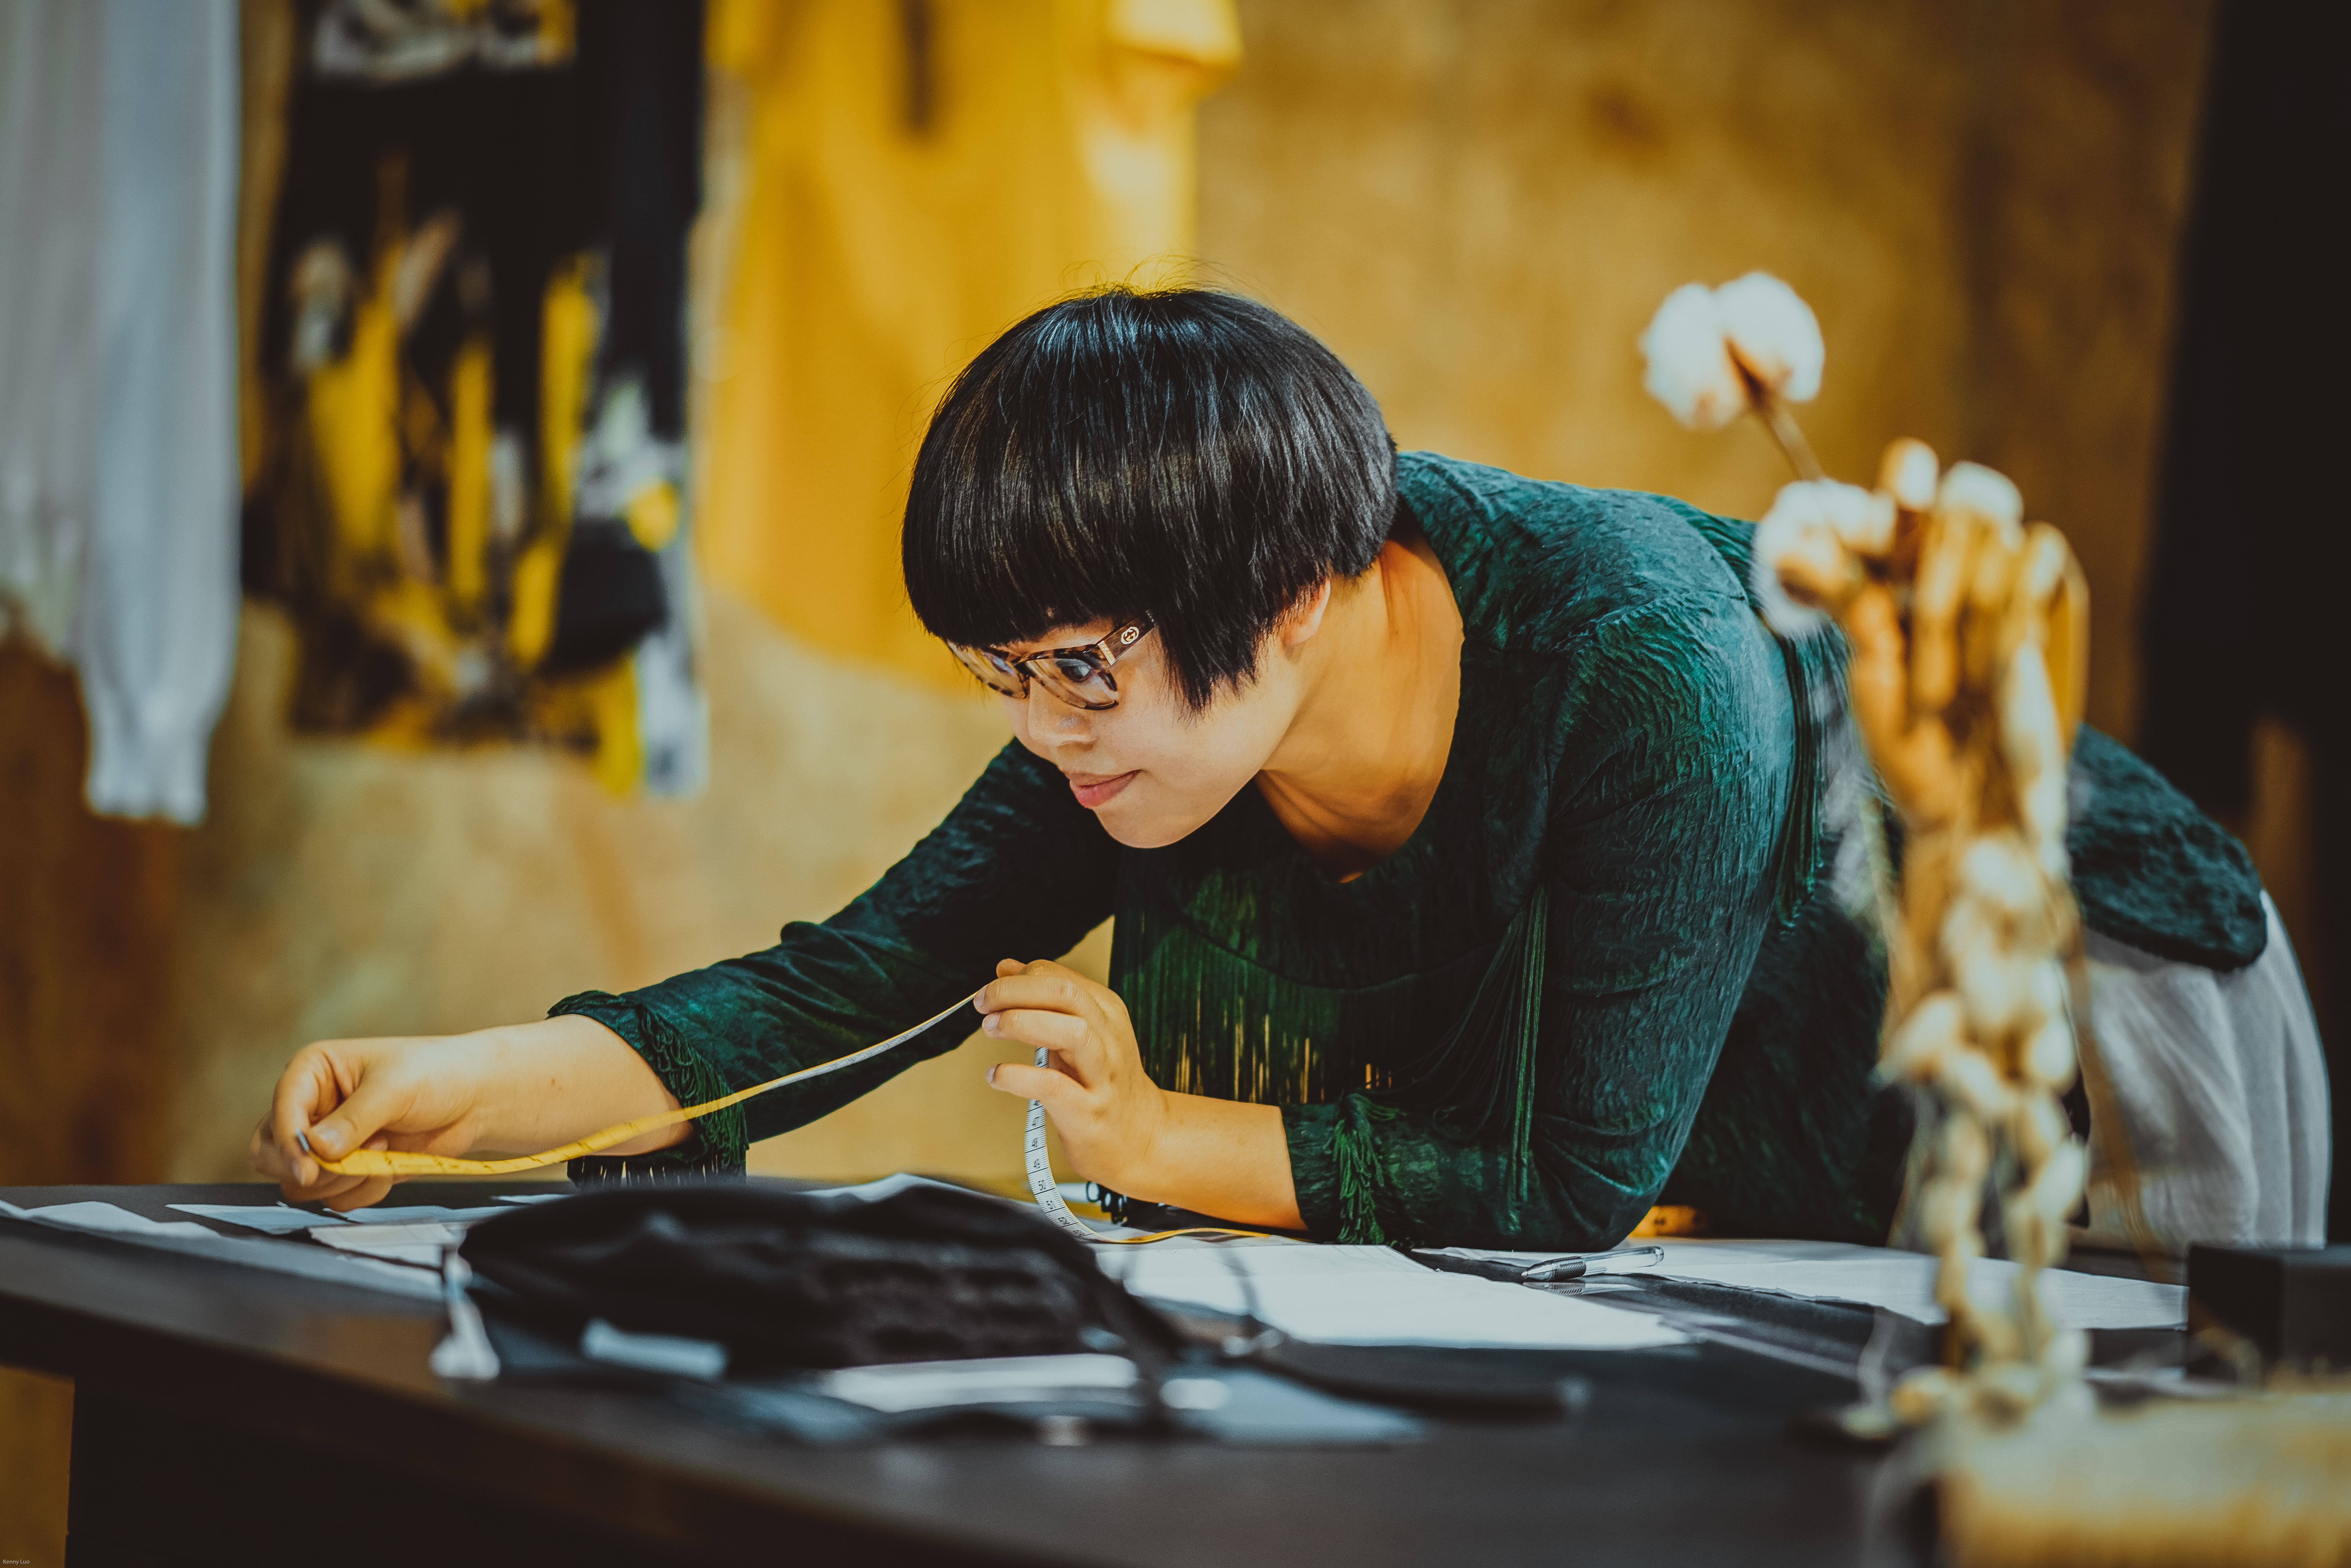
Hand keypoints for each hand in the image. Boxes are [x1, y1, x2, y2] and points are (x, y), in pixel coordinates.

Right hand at [247, 1035, 497, 1210]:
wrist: (474, 1100)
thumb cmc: (436, 1074)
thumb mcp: (394, 1089)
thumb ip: (354, 1120)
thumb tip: (317, 1149)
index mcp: (312, 1072)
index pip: (279, 1112)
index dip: (288, 1143)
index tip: (307, 1168)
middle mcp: (312, 1107)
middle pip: (270, 1154)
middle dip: (310, 1167)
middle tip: (351, 1161)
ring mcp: (328, 1141)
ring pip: (301, 1183)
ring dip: (343, 1179)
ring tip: (383, 1149)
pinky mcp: (348, 1168)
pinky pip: (335, 1197)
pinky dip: (363, 1190)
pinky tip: (391, 1165)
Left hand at [977, 960, 1302, 1228]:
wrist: (1140, 1138)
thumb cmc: (1103, 1084)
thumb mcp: (1080, 1033)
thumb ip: (1044, 1000)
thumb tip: (1007, 968)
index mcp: (1106, 1012)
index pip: (1059, 978)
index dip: (1019, 979)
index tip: (991, 992)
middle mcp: (1109, 1038)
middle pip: (1065, 994)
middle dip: (1016, 991)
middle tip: (984, 1003)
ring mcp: (1103, 1076)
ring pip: (1071, 1032)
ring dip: (1022, 1023)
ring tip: (991, 1029)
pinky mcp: (1089, 1112)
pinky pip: (1053, 1087)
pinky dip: (1018, 1076)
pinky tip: (996, 1075)